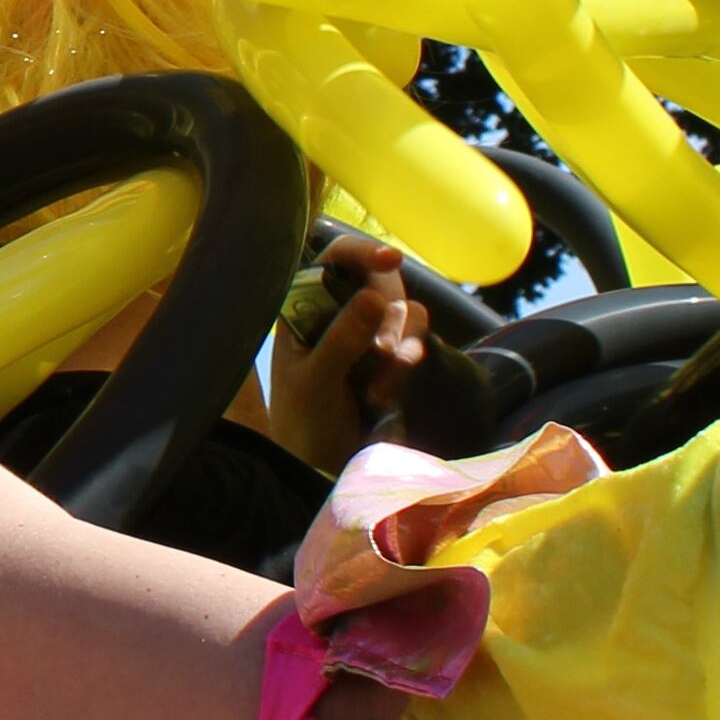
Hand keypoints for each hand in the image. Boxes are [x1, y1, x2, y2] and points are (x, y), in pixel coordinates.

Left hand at [259, 236, 431, 469]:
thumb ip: (342, 339)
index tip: (391, 258)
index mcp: (305, 307)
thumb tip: (375, 295)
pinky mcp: (395, 359)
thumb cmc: (304, 422)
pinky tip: (384, 396)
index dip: (362, 250)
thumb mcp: (315, 380)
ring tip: (377, 388)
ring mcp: (370, 334)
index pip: (334, 258)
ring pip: (405, 312)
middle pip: (380, 279)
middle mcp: (340, 312)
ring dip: (398, 344)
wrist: (325, 469)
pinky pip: (415, 343)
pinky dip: (406, 366)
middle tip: (385, 350)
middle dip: (389, 311)